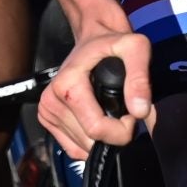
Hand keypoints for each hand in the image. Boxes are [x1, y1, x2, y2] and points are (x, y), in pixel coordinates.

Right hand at [36, 27, 150, 160]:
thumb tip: (140, 111)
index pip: (96, 129)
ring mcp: (46, 111)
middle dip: (114, 134)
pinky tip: (97, 120)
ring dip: (103, 138)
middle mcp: (51, 100)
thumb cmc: (112, 44)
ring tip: (109, 112)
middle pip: (90, 141)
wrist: (92, 38)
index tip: (132, 113)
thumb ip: (140, 78)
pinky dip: (89, 142)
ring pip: (82, 148)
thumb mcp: (135, 49)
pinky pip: (73, 148)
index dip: (122, 129)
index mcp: (67, 85)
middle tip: (122, 111)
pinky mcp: (46, 119)